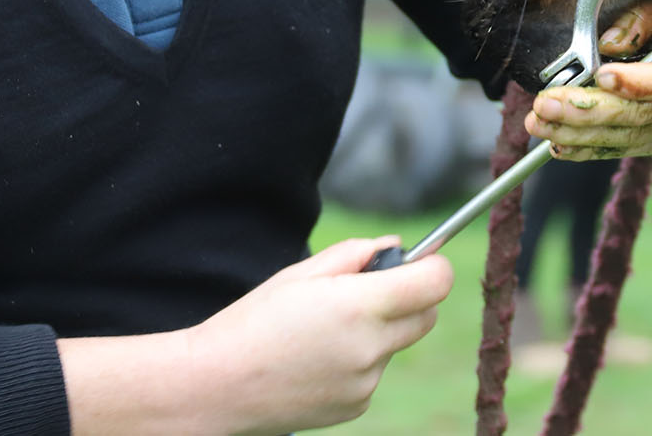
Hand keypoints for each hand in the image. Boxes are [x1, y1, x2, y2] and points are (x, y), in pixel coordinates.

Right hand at [194, 236, 452, 433]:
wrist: (217, 385)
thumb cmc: (254, 320)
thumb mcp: (301, 273)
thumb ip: (357, 254)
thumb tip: (397, 246)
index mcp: (360, 307)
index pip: (435, 283)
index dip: (433, 265)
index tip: (422, 260)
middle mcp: (371, 348)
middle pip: (427, 315)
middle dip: (411, 297)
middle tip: (369, 290)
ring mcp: (366, 382)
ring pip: (396, 344)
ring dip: (378, 331)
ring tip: (323, 331)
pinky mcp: (355, 406)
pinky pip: (374, 373)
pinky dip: (359, 361)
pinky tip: (316, 359)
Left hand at [525, 0, 651, 160]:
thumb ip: (644, 17)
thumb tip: (609, 44)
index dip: (639, 83)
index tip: (602, 75)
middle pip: (639, 115)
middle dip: (587, 111)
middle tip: (545, 104)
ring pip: (625, 137)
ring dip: (577, 133)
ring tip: (538, 123)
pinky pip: (621, 147)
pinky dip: (587, 149)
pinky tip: (557, 144)